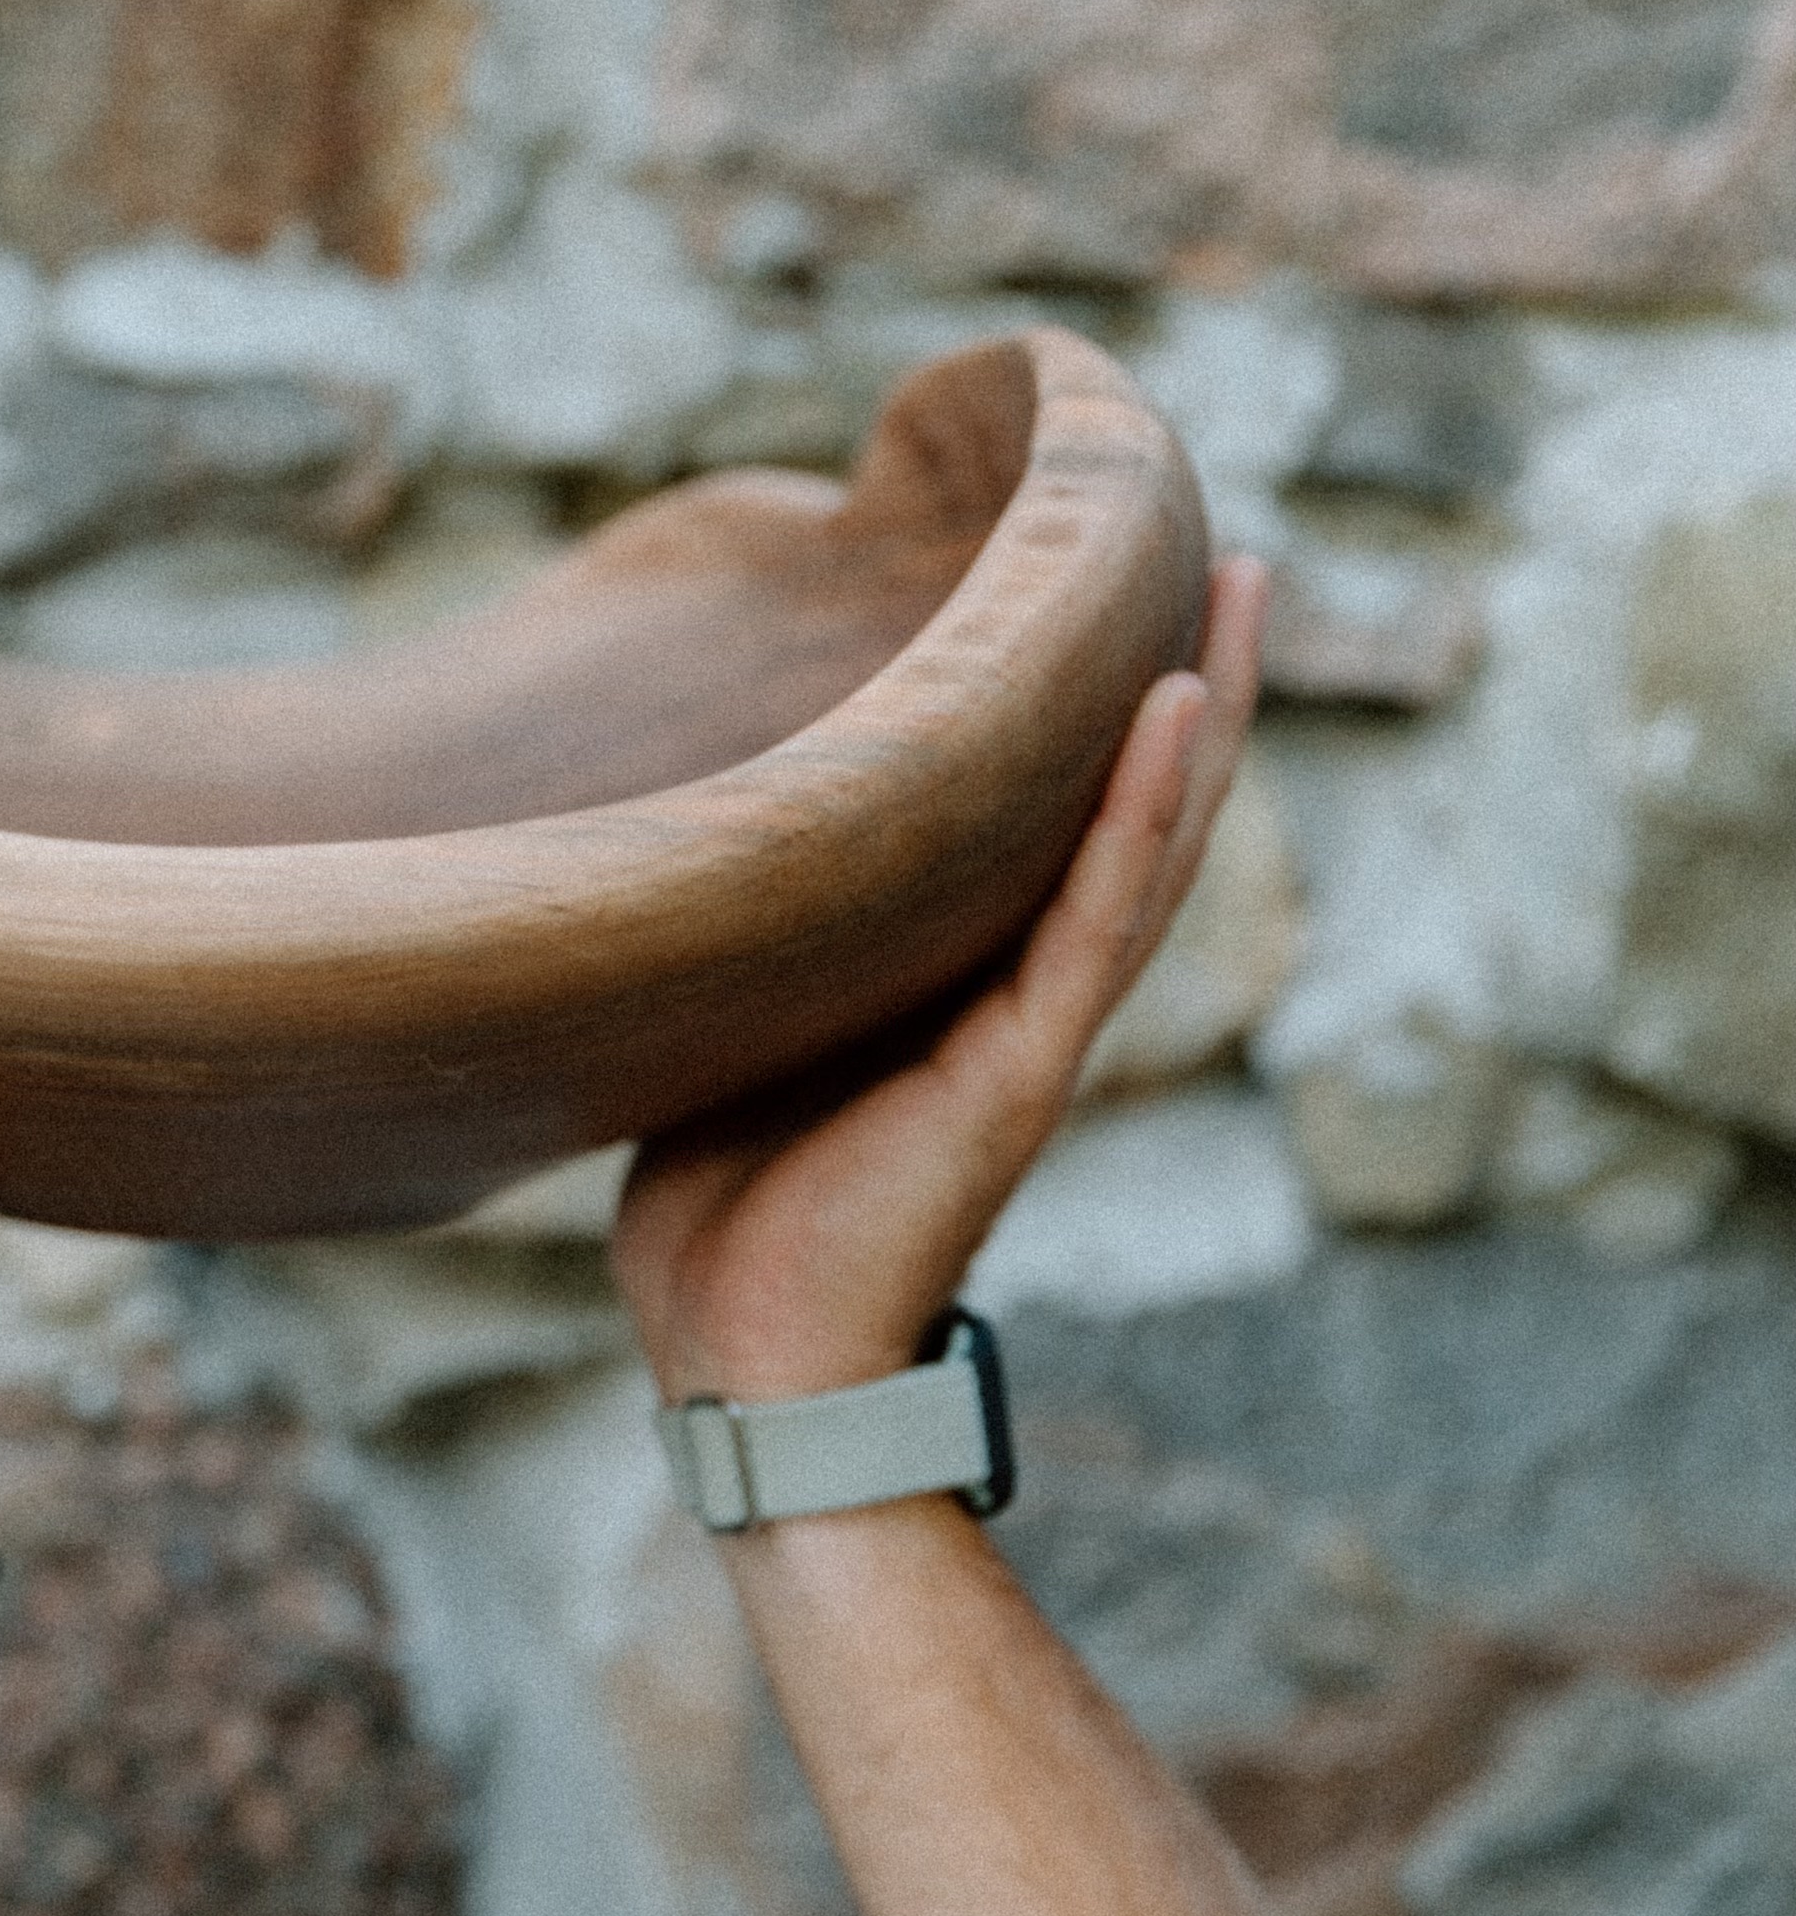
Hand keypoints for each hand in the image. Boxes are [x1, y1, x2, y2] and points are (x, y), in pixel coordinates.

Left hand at [612, 558, 1268, 1403]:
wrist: (743, 1360)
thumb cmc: (723, 1218)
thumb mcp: (730, 1035)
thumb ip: (753, 953)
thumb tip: (677, 858)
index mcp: (943, 982)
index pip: (1038, 824)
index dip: (1078, 718)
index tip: (1093, 597)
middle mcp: (1006, 992)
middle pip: (1121, 812)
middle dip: (1174, 681)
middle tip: (1220, 555)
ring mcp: (1027, 1028)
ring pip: (1141, 844)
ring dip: (1196, 714)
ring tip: (1238, 587)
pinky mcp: (1020, 1070)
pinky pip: (1098, 921)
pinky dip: (1141, 813)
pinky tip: (1179, 707)